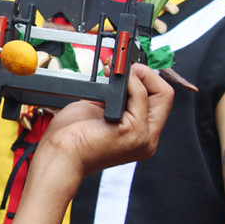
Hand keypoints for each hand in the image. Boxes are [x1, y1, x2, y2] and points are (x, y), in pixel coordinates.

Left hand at [36, 64, 173, 180]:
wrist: (59, 156)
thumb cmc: (70, 139)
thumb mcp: (98, 112)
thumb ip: (116, 98)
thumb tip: (122, 77)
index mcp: (141, 136)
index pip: (159, 101)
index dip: (147, 80)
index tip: (128, 70)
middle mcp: (147, 139)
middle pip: (165, 96)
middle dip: (147, 74)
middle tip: (125, 67)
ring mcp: (143, 137)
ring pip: (160, 94)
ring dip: (138, 75)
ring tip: (115, 72)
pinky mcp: (132, 132)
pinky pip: (139, 95)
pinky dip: (130, 81)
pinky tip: (115, 78)